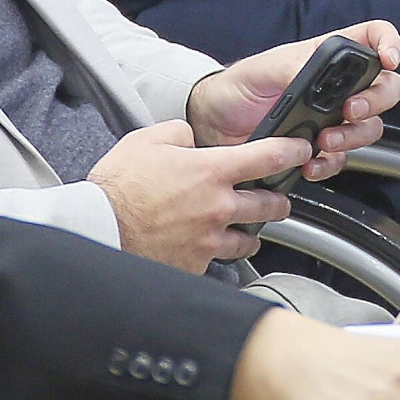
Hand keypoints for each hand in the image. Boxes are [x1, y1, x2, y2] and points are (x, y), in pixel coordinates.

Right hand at [86, 125, 309, 269]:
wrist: (97, 229)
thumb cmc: (117, 188)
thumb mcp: (147, 140)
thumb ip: (179, 134)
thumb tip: (193, 138)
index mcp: (211, 171)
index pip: (270, 157)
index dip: (293, 151)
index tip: (302, 150)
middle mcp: (218, 207)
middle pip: (271, 204)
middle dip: (278, 200)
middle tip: (275, 197)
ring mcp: (210, 240)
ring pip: (251, 238)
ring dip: (251, 230)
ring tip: (243, 226)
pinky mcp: (197, 265)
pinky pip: (221, 261)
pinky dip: (219, 254)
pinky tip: (210, 248)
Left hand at [184, 22, 399, 181]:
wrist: (214, 125)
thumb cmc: (238, 86)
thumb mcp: (264, 68)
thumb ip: (295, 67)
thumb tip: (318, 72)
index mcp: (329, 57)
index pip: (373, 38)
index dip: (390, 44)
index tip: (389, 60)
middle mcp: (338, 87)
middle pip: (386, 87)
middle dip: (377, 101)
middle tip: (351, 111)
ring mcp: (332, 119)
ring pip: (369, 127)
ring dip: (354, 137)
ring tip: (324, 142)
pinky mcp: (319, 148)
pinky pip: (340, 159)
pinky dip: (329, 165)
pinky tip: (310, 164)